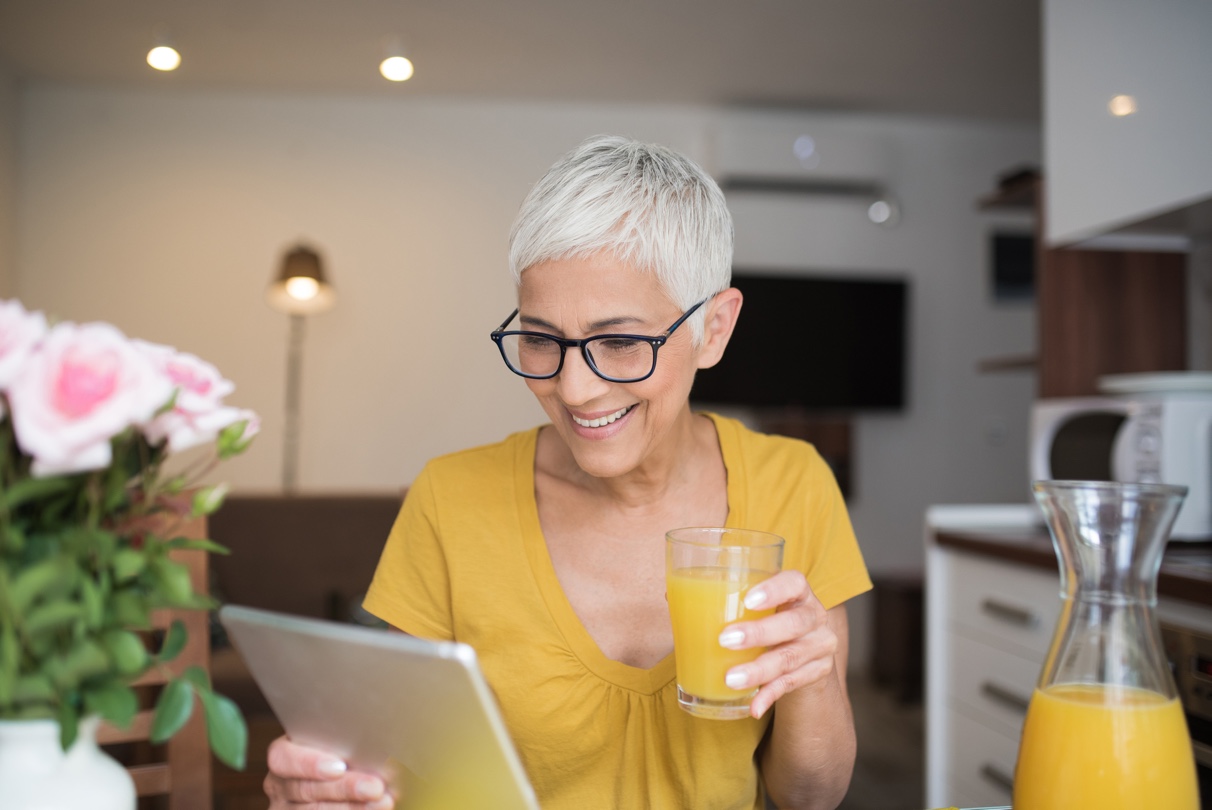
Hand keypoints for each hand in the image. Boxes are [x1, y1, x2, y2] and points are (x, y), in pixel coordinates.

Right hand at [265, 735, 394, 808]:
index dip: (308, 763)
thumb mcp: (334, 743)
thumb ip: (343, 742)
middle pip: (305, 789)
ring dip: (353, 807)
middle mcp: (280, 787)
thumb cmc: (340, 752)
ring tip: (383, 802)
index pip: (282, 758)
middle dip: (344, 788)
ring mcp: (288, 809)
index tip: (340, 767)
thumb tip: (374, 740)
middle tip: (375, 787)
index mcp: (283, 756)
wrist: (335, 783)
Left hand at [717, 570, 837, 718]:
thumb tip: (672, 596)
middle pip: (793, 623)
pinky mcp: (817, 673)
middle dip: (758, 633)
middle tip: (725, 640)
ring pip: (790, 658)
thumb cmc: (768, 621)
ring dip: (759, 670)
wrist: (803, 655)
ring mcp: (819, 646)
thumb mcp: (755, 608)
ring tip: (731, 679)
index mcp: (798, 592)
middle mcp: (814, 616)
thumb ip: (721, 600)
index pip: (794, 582)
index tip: (747, 600)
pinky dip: (769, 695)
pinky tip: (753, 706)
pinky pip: (791, 685)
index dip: (774, 589)